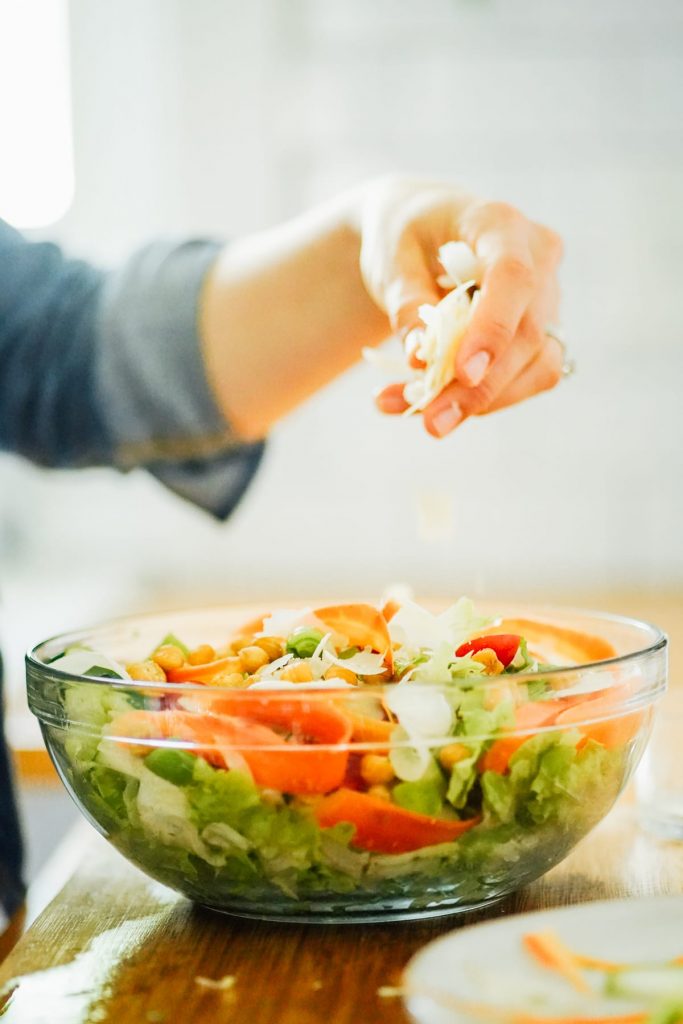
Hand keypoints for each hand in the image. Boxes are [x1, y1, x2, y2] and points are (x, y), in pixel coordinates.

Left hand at [359, 176, 564, 437]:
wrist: (422, 233)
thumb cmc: (405, 235)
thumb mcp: (390, 259)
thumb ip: (406, 303)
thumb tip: (419, 357)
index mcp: (501, 224)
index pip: (513, 277)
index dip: (493, 328)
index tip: (465, 373)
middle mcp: (539, 258)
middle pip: (527, 333)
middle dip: (480, 387)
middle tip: (432, 422)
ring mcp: (547, 298)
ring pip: (536, 365)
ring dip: (482, 402)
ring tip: (424, 419)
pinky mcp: (542, 334)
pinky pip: (527, 379)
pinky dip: (483, 401)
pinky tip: (436, 409)